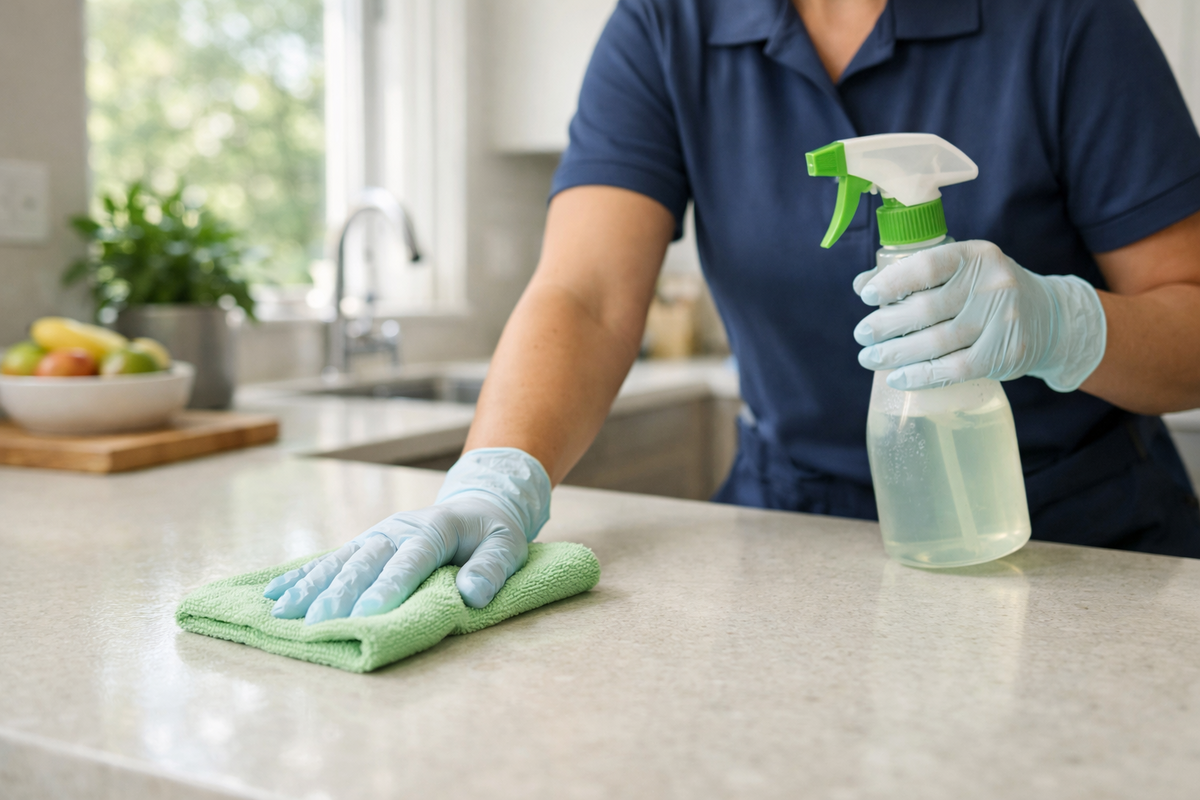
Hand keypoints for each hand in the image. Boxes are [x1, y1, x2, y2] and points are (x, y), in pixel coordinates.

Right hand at [263, 448, 550, 623]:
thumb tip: (473, 595)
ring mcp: (378, 536)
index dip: (389, 586)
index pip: (411, 560)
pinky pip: (331, 561)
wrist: (477, 506)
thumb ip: (491, 569)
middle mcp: (399, 530)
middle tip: (316, 623)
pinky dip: (302, 577)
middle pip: (367, 563)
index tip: (366, 614)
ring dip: (312, 587)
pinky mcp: (365, 545)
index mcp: (436, 529)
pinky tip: (275, 594)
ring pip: (342, 562)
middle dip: (341, 594)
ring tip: (284, 613)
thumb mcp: (507, 547)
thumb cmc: (492, 534)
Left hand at [852, 240, 1105, 391]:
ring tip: (870, 358)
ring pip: (937, 342)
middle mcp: (992, 284)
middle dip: (885, 325)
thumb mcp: (961, 272)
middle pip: (926, 309)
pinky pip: (954, 368)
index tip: (866, 297)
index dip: (893, 282)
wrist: (1049, 317)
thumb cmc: (987, 292)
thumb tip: (862, 285)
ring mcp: (1002, 320)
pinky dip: (921, 376)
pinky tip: (897, 379)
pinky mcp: (1005, 354)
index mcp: (976, 255)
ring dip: (896, 353)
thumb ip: (916, 274)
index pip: (927, 265)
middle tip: (861, 335)